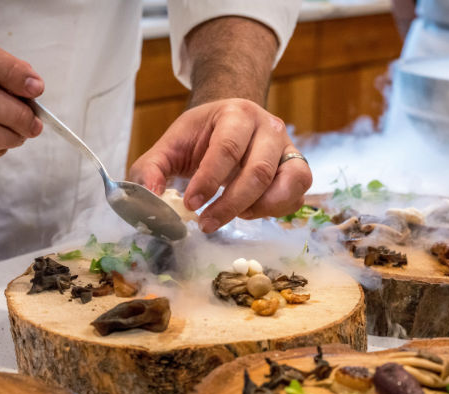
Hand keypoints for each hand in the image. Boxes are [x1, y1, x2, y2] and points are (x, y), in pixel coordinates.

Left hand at [129, 98, 311, 232]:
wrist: (231, 123)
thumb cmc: (201, 136)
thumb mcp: (170, 146)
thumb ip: (151, 170)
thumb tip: (149, 199)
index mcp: (236, 113)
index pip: (227, 148)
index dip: (209, 180)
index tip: (191, 205)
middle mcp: (269, 127)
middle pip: (258, 171)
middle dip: (230, 204)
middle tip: (206, 224)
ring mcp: (289, 148)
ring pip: (287, 184)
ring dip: (258, 209)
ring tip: (233, 216)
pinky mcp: (298, 169)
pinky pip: (296, 196)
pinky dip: (275, 211)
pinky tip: (249, 211)